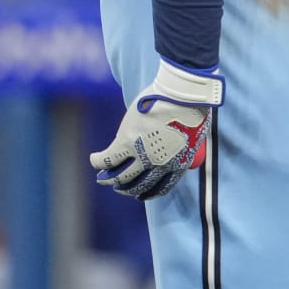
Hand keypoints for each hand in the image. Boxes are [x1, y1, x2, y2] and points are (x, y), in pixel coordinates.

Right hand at [91, 62, 224, 199]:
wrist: (183, 94)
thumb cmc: (191, 105)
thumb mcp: (194, 132)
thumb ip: (181, 143)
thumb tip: (174, 143)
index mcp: (179, 164)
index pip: (161, 187)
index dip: (148, 192)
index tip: (140, 194)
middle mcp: (160, 165)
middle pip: (138, 185)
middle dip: (126, 188)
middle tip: (118, 186)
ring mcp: (143, 155)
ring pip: (121, 175)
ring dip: (110, 179)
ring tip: (103, 178)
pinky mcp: (127, 142)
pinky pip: (108, 159)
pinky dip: (99, 161)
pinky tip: (95, 159)